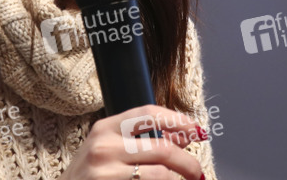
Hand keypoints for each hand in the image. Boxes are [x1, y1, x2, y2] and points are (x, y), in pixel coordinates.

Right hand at [59, 104, 206, 179]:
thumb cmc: (89, 174)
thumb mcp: (107, 149)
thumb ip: (138, 140)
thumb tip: (182, 137)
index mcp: (105, 128)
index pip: (148, 114)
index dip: (178, 121)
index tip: (197, 131)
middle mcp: (103, 146)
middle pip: (161, 147)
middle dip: (187, 161)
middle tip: (197, 172)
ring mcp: (104, 171)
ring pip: (160, 174)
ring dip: (178, 179)